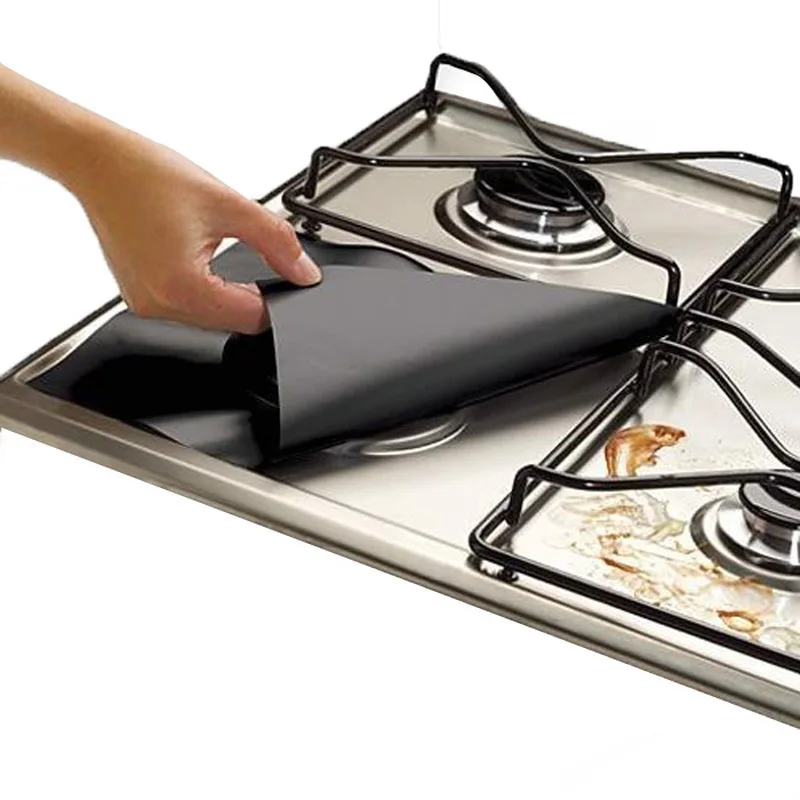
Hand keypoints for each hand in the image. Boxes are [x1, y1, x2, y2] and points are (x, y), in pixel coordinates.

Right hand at [71, 130, 320, 333]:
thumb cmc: (147, 175)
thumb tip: (304, 273)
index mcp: (182, 287)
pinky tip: (197, 254)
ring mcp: (146, 304)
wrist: (97, 161)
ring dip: (227, 291)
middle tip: (252, 253)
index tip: (286, 276)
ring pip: (210, 316)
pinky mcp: (140, 296)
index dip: (277, 299)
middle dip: (252, 294)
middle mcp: (160, 305)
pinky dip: (203, 287)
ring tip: (214, 246)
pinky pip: (186, 305)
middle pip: (231, 322)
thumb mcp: (229, 204)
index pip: (252, 319)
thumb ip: (277, 242)